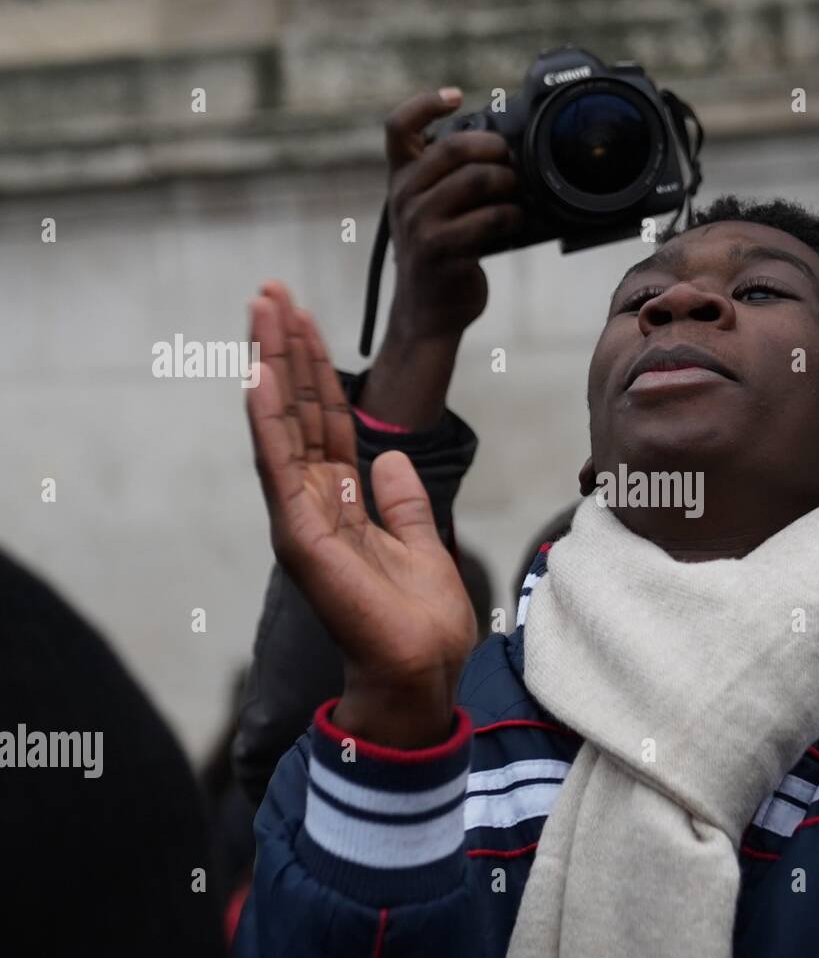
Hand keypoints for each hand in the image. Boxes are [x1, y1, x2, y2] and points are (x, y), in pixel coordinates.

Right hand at [247, 281, 476, 745]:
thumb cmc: (419, 617)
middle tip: (270, 291)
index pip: (324, 420)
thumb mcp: (419, 540)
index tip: (303, 317)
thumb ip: (401, 499)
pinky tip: (258, 375)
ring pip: (282, 426)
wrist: (421, 666)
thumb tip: (391, 459)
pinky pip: (280, 467)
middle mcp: (313, 502)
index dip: (316, 368)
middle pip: (297, 411)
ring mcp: (302, 516)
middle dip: (286, 350)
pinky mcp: (300, 534)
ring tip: (261, 310)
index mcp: (342, 501)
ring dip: (272, 365)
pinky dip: (268, 421)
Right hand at [359, 90, 523, 429]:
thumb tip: (503, 151)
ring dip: (508, 182)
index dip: (425, 103)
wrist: (425, 315)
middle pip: (452, 148)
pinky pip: (489, 218)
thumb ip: (446, 180)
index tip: (455, 95)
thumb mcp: (426, 213)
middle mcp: (404, 197)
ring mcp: (420, 224)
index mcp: (399, 180)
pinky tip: (517, 220)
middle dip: (492, 148)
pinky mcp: (442, 250)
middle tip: (510, 160)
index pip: (398, 127)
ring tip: (517, 193)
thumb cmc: (437, 257)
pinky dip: (512, 215)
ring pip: (476, 180)